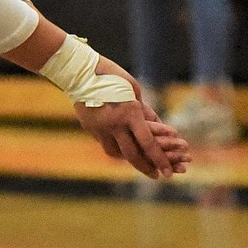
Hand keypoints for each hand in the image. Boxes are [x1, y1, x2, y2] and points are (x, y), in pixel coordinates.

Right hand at [74, 58, 190, 178]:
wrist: (78, 71)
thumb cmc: (110, 74)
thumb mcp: (133, 88)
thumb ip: (144, 110)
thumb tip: (155, 126)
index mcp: (129, 113)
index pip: (148, 143)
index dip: (161, 160)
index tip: (169, 172)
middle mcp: (115, 124)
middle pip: (133, 154)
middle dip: (147, 167)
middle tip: (156, 176)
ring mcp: (100, 127)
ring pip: (116, 153)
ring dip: (129, 159)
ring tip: (138, 161)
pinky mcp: (90, 127)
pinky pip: (105, 143)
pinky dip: (115, 147)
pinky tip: (121, 145)